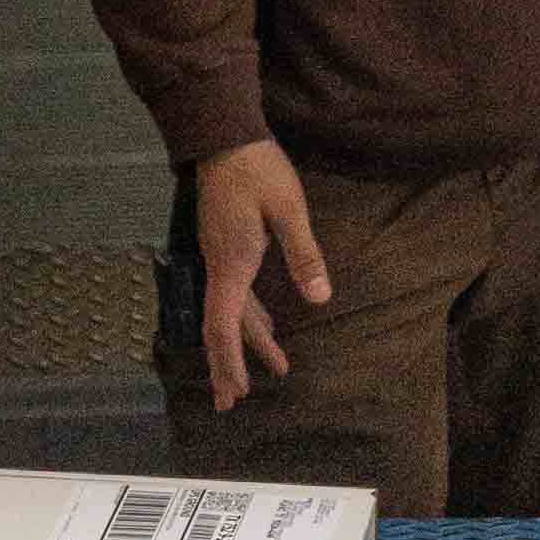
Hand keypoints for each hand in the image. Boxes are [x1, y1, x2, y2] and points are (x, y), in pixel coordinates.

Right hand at [190, 134, 332, 410]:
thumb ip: (304, 254)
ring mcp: (219, 255)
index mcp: (232, 264)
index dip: (229, 360)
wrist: (224, 136)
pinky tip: (263, 325)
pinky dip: (246, 318)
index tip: (235, 389)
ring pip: (228, 311)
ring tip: (264, 373)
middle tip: (232, 402)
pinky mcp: (225, 244)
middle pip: (220, 327)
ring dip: (243, 344)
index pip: (225, 324)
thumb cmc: (257, 170)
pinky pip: (233, 294)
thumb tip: (321, 298)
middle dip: (227, 365)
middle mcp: (220, 266)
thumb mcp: (288, 210)